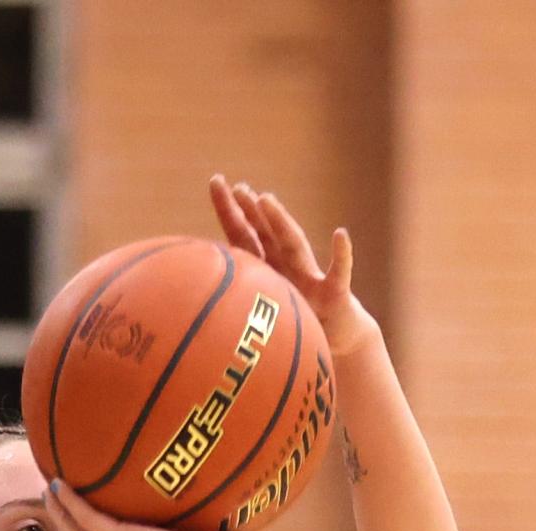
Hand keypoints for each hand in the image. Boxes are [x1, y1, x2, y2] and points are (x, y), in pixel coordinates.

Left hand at [209, 174, 378, 359]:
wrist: (341, 343)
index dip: (229, 212)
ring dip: (279, 222)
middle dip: (251, 210)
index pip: (244, 237)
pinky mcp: (335, 295)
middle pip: (266, 235)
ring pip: (294, 246)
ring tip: (266, 199)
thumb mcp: (264, 325)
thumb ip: (238, 312)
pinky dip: (342, 255)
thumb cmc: (300, 332)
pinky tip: (340, 235)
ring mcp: (311, 279)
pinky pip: (339, 273)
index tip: (215, 181)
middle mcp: (287, 269)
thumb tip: (194, 310)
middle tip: (237, 188)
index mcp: (267, 274)